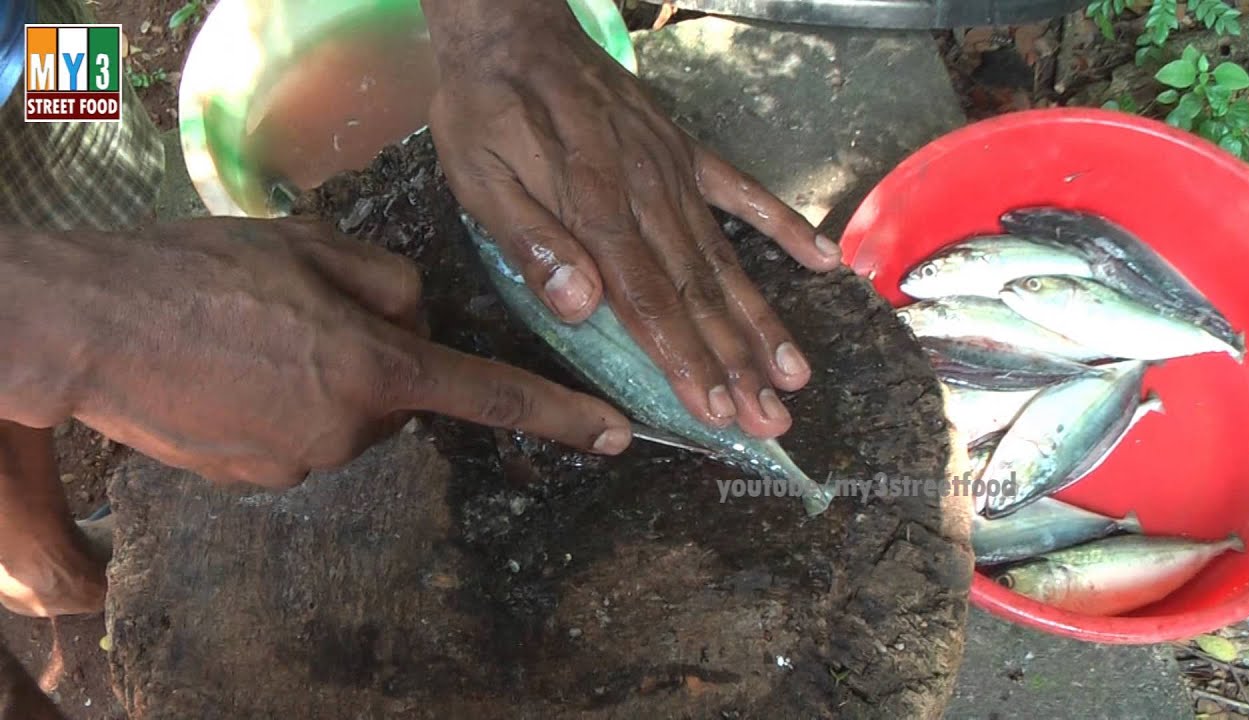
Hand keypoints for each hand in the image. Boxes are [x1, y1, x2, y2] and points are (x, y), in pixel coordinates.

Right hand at [0, 218, 631, 488]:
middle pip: (398, 394)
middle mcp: (351, 430)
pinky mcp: (263, 482)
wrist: (92, 331)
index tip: (615, 436)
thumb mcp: (309, 247)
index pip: (491, 395)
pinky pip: (301, 438)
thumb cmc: (201, 275)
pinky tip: (232, 375)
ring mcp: (305, 463)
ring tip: (251, 341)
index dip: (561, 416)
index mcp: (375, 368)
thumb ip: (386, 282)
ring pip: (347, 416)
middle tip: (302, 318)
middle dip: (375, 361)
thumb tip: (416, 315)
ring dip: (321, 383)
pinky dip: (282, 409)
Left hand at [421, 0, 842, 439]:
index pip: (647, 299)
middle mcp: (648, 195)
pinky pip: (743, 193)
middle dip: (736, 362)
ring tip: (796, 374)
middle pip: (698, 293)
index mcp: (594, 208)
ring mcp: (674, 172)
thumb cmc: (487, 111)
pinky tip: (823, 261)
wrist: (514, 32)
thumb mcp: (479, 177)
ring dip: (761, 320)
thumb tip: (580, 305)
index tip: (715, 410)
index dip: (684, 359)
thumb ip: (531, 241)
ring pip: (724, 259)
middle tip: (771, 420)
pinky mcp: (686, 151)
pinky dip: (783, 227)